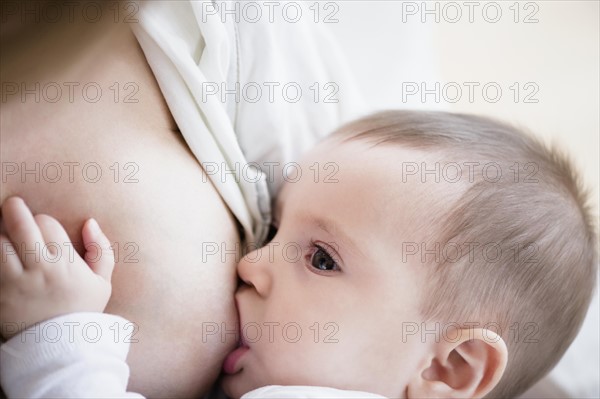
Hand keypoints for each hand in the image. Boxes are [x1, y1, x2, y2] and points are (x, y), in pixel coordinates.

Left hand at [0, 197, 114, 339]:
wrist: (61, 349)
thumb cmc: (83, 311)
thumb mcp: (104, 282)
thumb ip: (101, 249)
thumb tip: (90, 222)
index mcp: (66, 263)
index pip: (47, 224)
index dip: (44, 221)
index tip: (43, 228)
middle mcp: (39, 269)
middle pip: (20, 225)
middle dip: (14, 209)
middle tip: (12, 204)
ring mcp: (14, 282)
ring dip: (1, 233)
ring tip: (4, 233)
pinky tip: (1, 252)